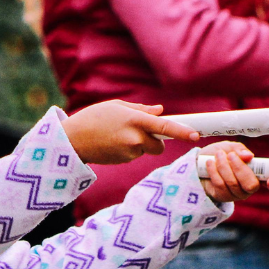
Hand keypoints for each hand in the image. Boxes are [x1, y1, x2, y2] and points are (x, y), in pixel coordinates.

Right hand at [62, 100, 199, 164]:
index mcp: (135, 120)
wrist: (72, 140)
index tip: (196, 135)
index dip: (182, 132)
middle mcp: (134, 138)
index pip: (164, 127)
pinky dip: (128, 150)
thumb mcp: (117, 107)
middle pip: (159, 145)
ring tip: (118, 136)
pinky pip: (134, 155)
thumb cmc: (93, 118)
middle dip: (155, 141)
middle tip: (140, 131)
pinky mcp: (123, 161)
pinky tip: (113, 144)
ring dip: (139, 144)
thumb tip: (160, 111)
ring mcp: (129, 152)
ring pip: (145, 150)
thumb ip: (141, 110)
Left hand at [198, 141, 268, 201]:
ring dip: (224, 166)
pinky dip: (214, 171)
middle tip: (230, 155)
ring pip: (233, 183)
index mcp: (257, 175)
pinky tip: (210, 163)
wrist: (199, 164)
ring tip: (218, 155)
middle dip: (239, 168)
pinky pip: (220, 185)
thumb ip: (239, 150)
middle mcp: (249, 187)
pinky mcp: (222, 197)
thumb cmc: (219, 155)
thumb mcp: (230, 148)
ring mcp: (236, 194)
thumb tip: (248, 156)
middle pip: (251, 185)